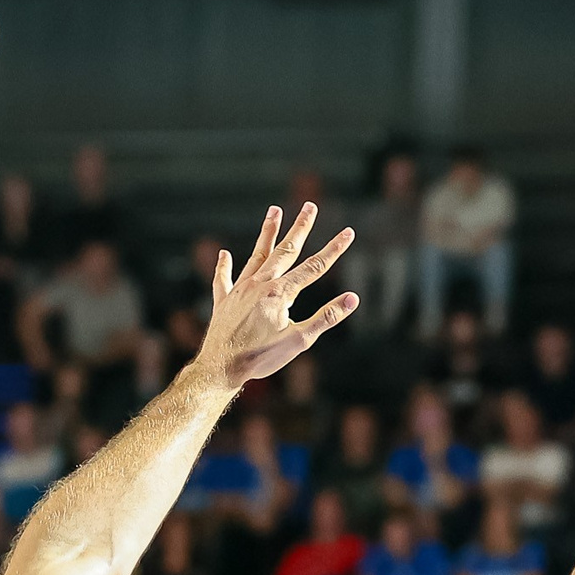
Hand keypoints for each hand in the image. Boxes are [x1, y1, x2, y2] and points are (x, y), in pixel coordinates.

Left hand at [197, 204, 357, 388]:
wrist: (221, 367)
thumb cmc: (261, 357)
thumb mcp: (299, 341)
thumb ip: (326, 318)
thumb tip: (353, 299)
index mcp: (280, 294)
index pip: (314, 267)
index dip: (334, 250)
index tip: (348, 232)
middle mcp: (260, 284)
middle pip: (285, 251)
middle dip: (300, 228)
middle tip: (310, 206)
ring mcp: (240, 290)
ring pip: (257, 255)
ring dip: (267, 233)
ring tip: (274, 210)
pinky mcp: (224, 301)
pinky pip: (224, 279)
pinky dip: (224, 266)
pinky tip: (224, 254)